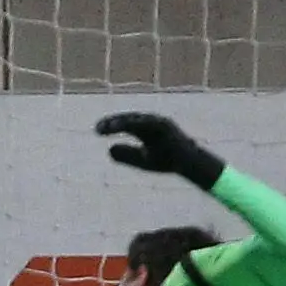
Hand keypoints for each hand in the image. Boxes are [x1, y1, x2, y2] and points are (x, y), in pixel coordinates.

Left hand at [96, 111, 224, 189]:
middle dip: (113, 122)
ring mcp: (159, 123)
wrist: (189, 165)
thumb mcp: (142, 160)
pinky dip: (139, 122)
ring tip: (109, 127)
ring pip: (137, 119)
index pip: (123, 124)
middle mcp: (150, 123)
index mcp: (143, 129)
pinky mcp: (166, 126)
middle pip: (128, 119)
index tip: (97, 130)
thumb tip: (109, 150)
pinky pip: (150, 122)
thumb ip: (127, 155)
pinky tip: (127, 125)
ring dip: (123, 122)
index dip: (110, 126)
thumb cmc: (167, 161)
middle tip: (98, 128)